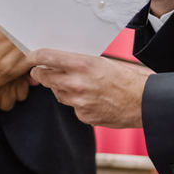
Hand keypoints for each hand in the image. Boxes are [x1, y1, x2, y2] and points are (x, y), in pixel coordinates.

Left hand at [27, 49, 149, 127]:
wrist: (143, 102)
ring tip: (77, 84)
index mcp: (82, 64)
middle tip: (41, 71)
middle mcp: (77, 83)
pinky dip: (76, 102)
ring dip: (60, 88)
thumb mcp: (103, 62)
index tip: (30, 57)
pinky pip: (71, 106)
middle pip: (44, 77)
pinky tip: (90, 98)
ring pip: (57, 93)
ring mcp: (78, 101)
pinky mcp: (83, 115)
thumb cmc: (127, 79)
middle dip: (41, 74)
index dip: (34, 57)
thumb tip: (61, 61)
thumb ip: (80, 62)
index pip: (47, 57)